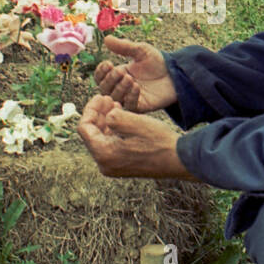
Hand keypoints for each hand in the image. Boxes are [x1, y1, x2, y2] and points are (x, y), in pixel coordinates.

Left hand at [77, 95, 197, 179]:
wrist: (178, 160)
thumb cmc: (159, 142)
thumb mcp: (135, 123)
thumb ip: (113, 117)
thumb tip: (105, 115)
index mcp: (104, 154)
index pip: (84, 128)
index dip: (90, 109)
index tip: (100, 96)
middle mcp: (105, 164)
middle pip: (91, 134)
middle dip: (97, 114)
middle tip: (108, 98)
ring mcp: (113, 167)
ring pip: (100, 138)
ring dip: (105, 121)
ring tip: (116, 106)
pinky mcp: (122, 166)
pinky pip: (110, 145)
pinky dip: (113, 131)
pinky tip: (123, 119)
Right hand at [93, 35, 177, 112]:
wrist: (176, 73)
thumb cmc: (158, 62)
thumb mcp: (140, 50)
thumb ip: (124, 47)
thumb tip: (106, 39)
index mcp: (118, 74)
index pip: (100, 77)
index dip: (101, 72)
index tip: (108, 64)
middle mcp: (121, 87)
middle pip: (104, 89)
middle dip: (109, 80)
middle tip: (119, 71)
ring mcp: (129, 98)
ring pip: (115, 98)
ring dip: (119, 88)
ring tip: (129, 79)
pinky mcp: (140, 106)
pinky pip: (129, 106)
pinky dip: (130, 97)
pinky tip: (136, 87)